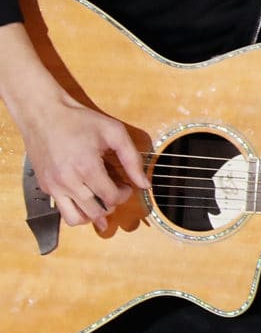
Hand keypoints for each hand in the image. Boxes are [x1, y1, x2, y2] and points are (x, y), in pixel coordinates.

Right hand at [15, 93, 148, 230]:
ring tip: (99, 201)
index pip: (111, 198)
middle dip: (111, 206)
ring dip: (91, 215)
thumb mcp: (114, 133)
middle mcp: (67, 180)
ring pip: (75, 219)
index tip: (125, 186)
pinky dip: (75, 209)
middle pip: (96, 212)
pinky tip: (84, 196)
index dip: (125, 195)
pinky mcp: (44, 186)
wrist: (43, 113)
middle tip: (114, 191)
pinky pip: (61, 209)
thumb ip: (132, 159)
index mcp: (86, 167)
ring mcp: (53, 185)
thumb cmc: (79, 120)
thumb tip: (144, 184)